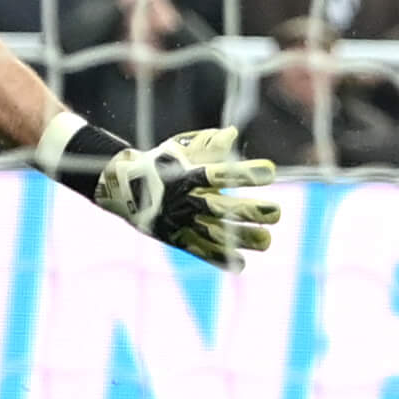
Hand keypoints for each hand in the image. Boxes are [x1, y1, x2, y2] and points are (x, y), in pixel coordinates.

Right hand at [95, 127, 280, 269]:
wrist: (120, 188)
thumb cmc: (158, 163)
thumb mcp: (179, 148)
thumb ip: (208, 144)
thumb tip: (233, 133)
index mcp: (187, 175)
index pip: (221, 173)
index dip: (246, 173)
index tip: (271, 171)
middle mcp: (184, 200)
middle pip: (221, 208)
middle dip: (250, 211)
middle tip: (277, 213)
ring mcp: (179, 221)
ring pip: (214, 234)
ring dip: (242, 239)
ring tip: (267, 240)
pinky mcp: (174, 238)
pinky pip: (198, 251)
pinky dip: (218, 259)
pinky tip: (240, 264)